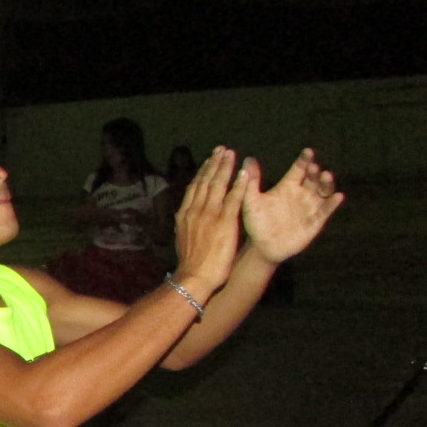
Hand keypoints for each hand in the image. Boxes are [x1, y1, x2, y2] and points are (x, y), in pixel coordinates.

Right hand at [172, 146, 249, 290]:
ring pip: (218, 185)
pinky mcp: (225, 222)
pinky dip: (239, 185)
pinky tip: (244, 174)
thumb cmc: (191, 262)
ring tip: (231, 154)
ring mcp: (210, 215)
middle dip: (214, 163)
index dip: (203, 171)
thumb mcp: (182, 238)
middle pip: (206, 181)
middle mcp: (196, 210)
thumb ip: (185, 224)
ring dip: (225, 168)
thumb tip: (182, 216)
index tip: (209, 160)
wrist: (194, 276)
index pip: (195, 187)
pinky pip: (233, 199)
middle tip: (221, 149)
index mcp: (185, 213)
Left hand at [242, 149, 343, 262]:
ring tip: (326, 176)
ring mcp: (310, 207)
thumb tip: (248, 159)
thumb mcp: (251, 200)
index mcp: (287, 186)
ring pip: (323, 191)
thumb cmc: (256, 222)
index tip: (308, 151)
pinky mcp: (315, 221)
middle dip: (314, 172)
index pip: (299, 169)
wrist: (262, 246)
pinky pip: (325, 211)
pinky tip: (337, 196)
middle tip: (313, 167)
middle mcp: (301, 194)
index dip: (304, 160)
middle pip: (313, 178)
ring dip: (326, 183)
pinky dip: (332, 204)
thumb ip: (252, 181)